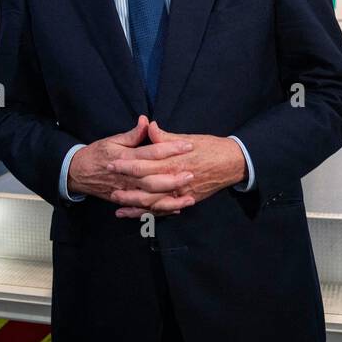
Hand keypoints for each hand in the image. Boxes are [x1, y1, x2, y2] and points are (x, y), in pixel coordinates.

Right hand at [67, 115, 195, 213]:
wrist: (77, 173)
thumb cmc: (97, 154)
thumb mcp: (113, 140)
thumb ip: (133, 134)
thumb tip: (146, 121)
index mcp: (125, 157)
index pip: (151, 152)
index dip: (170, 148)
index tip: (188, 145)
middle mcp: (127, 176)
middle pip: (153, 179)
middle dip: (173, 178)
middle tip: (191, 173)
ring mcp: (126, 191)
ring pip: (150, 198)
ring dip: (170, 199)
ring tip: (189, 197)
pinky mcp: (125, 201)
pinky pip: (144, 209)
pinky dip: (160, 210)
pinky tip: (176, 208)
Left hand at [107, 121, 245, 217]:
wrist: (233, 163)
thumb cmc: (210, 147)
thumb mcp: (187, 138)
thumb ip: (164, 136)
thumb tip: (147, 126)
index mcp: (174, 160)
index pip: (144, 164)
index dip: (126, 164)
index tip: (111, 162)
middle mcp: (176, 179)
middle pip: (145, 186)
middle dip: (125, 186)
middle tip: (108, 185)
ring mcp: (181, 193)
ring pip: (153, 202)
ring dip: (133, 204)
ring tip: (117, 203)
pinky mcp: (186, 200)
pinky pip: (165, 210)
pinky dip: (150, 213)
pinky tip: (137, 215)